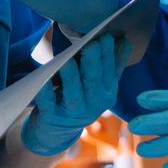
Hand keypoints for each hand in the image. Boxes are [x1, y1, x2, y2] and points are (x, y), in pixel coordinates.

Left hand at [21, 33, 129, 156]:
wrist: (58, 131)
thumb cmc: (82, 98)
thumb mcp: (101, 85)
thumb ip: (113, 64)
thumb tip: (125, 39)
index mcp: (107, 93)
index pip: (109, 72)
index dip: (108, 55)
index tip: (105, 36)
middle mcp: (93, 104)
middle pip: (93, 82)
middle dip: (92, 63)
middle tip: (91, 44)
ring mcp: (72, 112)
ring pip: (73, 94)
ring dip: (71, 78)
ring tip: (69, 61)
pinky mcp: (52, 116)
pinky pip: (48, 103)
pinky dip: (45, 92)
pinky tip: (42, 80)